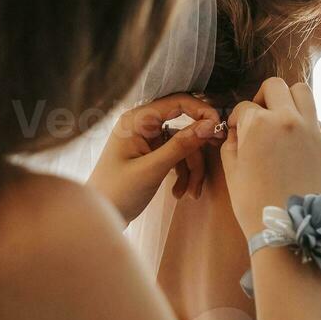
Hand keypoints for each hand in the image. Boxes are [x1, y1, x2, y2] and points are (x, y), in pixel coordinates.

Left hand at [87, 93, 221, 223]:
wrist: (102, 217)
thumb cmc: (117, 192)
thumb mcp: (152, 169)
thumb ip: (181, 146)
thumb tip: (209, 125)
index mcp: (137, 120)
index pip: (177, 102)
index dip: (201, 112)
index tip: (218, 130)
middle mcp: (142, 125)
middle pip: (184, 127)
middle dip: (197, 152)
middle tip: (211, 164)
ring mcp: (147, 141)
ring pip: (184, 146)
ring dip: (192, 170)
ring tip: (190, 193)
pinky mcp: (151, 155)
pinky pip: (177, 157)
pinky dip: (183, 174)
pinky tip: (180, 193)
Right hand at [220, 78, 320, 238]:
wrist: (288, 231)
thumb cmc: (253, 203)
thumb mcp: (232, 170)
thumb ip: (232, 141)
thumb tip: (238, 129)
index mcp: (259, 124)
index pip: (244, 107)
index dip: (236, 119)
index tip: (237, 130)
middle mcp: (288, 120)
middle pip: (275, 86)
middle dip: (263, 98)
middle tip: (261, 116)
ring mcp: (313, 131)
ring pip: (303, 92)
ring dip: (290, 100)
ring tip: (284, 120)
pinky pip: (319, 122)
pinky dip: (307, 126)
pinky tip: (299, 145)